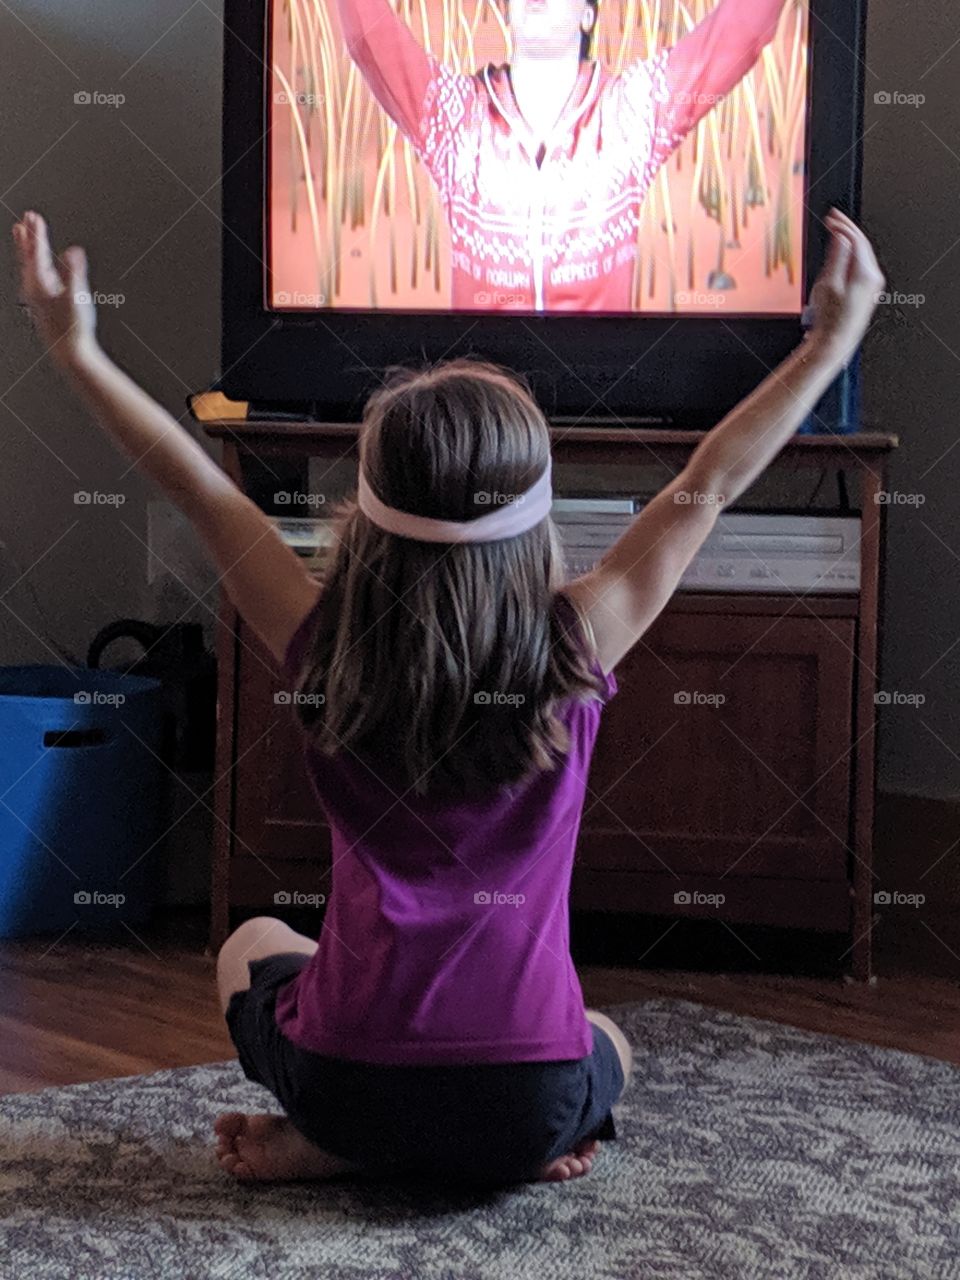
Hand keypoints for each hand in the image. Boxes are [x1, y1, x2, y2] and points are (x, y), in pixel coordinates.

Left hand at [12, 211, 98, 365]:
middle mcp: (34, 289)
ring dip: (28, 249)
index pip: (36, 252)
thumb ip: (74, 272)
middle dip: (28, 237)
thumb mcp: (76, 297)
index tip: (34, 216)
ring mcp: (37, 297)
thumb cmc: (73, 328)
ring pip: (29, 267)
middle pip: (27, 257)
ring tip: (25, 236)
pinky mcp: (43, 304)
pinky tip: (40, 266)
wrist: (70, 353)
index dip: (36, 233)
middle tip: (24, 219)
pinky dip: (36, 265)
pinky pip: (36, 277)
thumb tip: (74, 252)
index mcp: (39, 284)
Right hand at [807, 209, 885, 362]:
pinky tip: (843, 251)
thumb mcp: (829, 284)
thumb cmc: (830, 319)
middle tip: (833, 218)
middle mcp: (873, 277)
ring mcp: (872, 284)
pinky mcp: (868, 290)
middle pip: (862, 244)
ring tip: (836, 230)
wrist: (835, 341)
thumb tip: (842, 237)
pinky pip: (861, 264)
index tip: (831, 217)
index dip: (843, 225)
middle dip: (847, 229)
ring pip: (862, 253)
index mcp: (865, 273)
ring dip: (849, 240)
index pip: (856, 239)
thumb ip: (837, 257)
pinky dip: (852, 253)